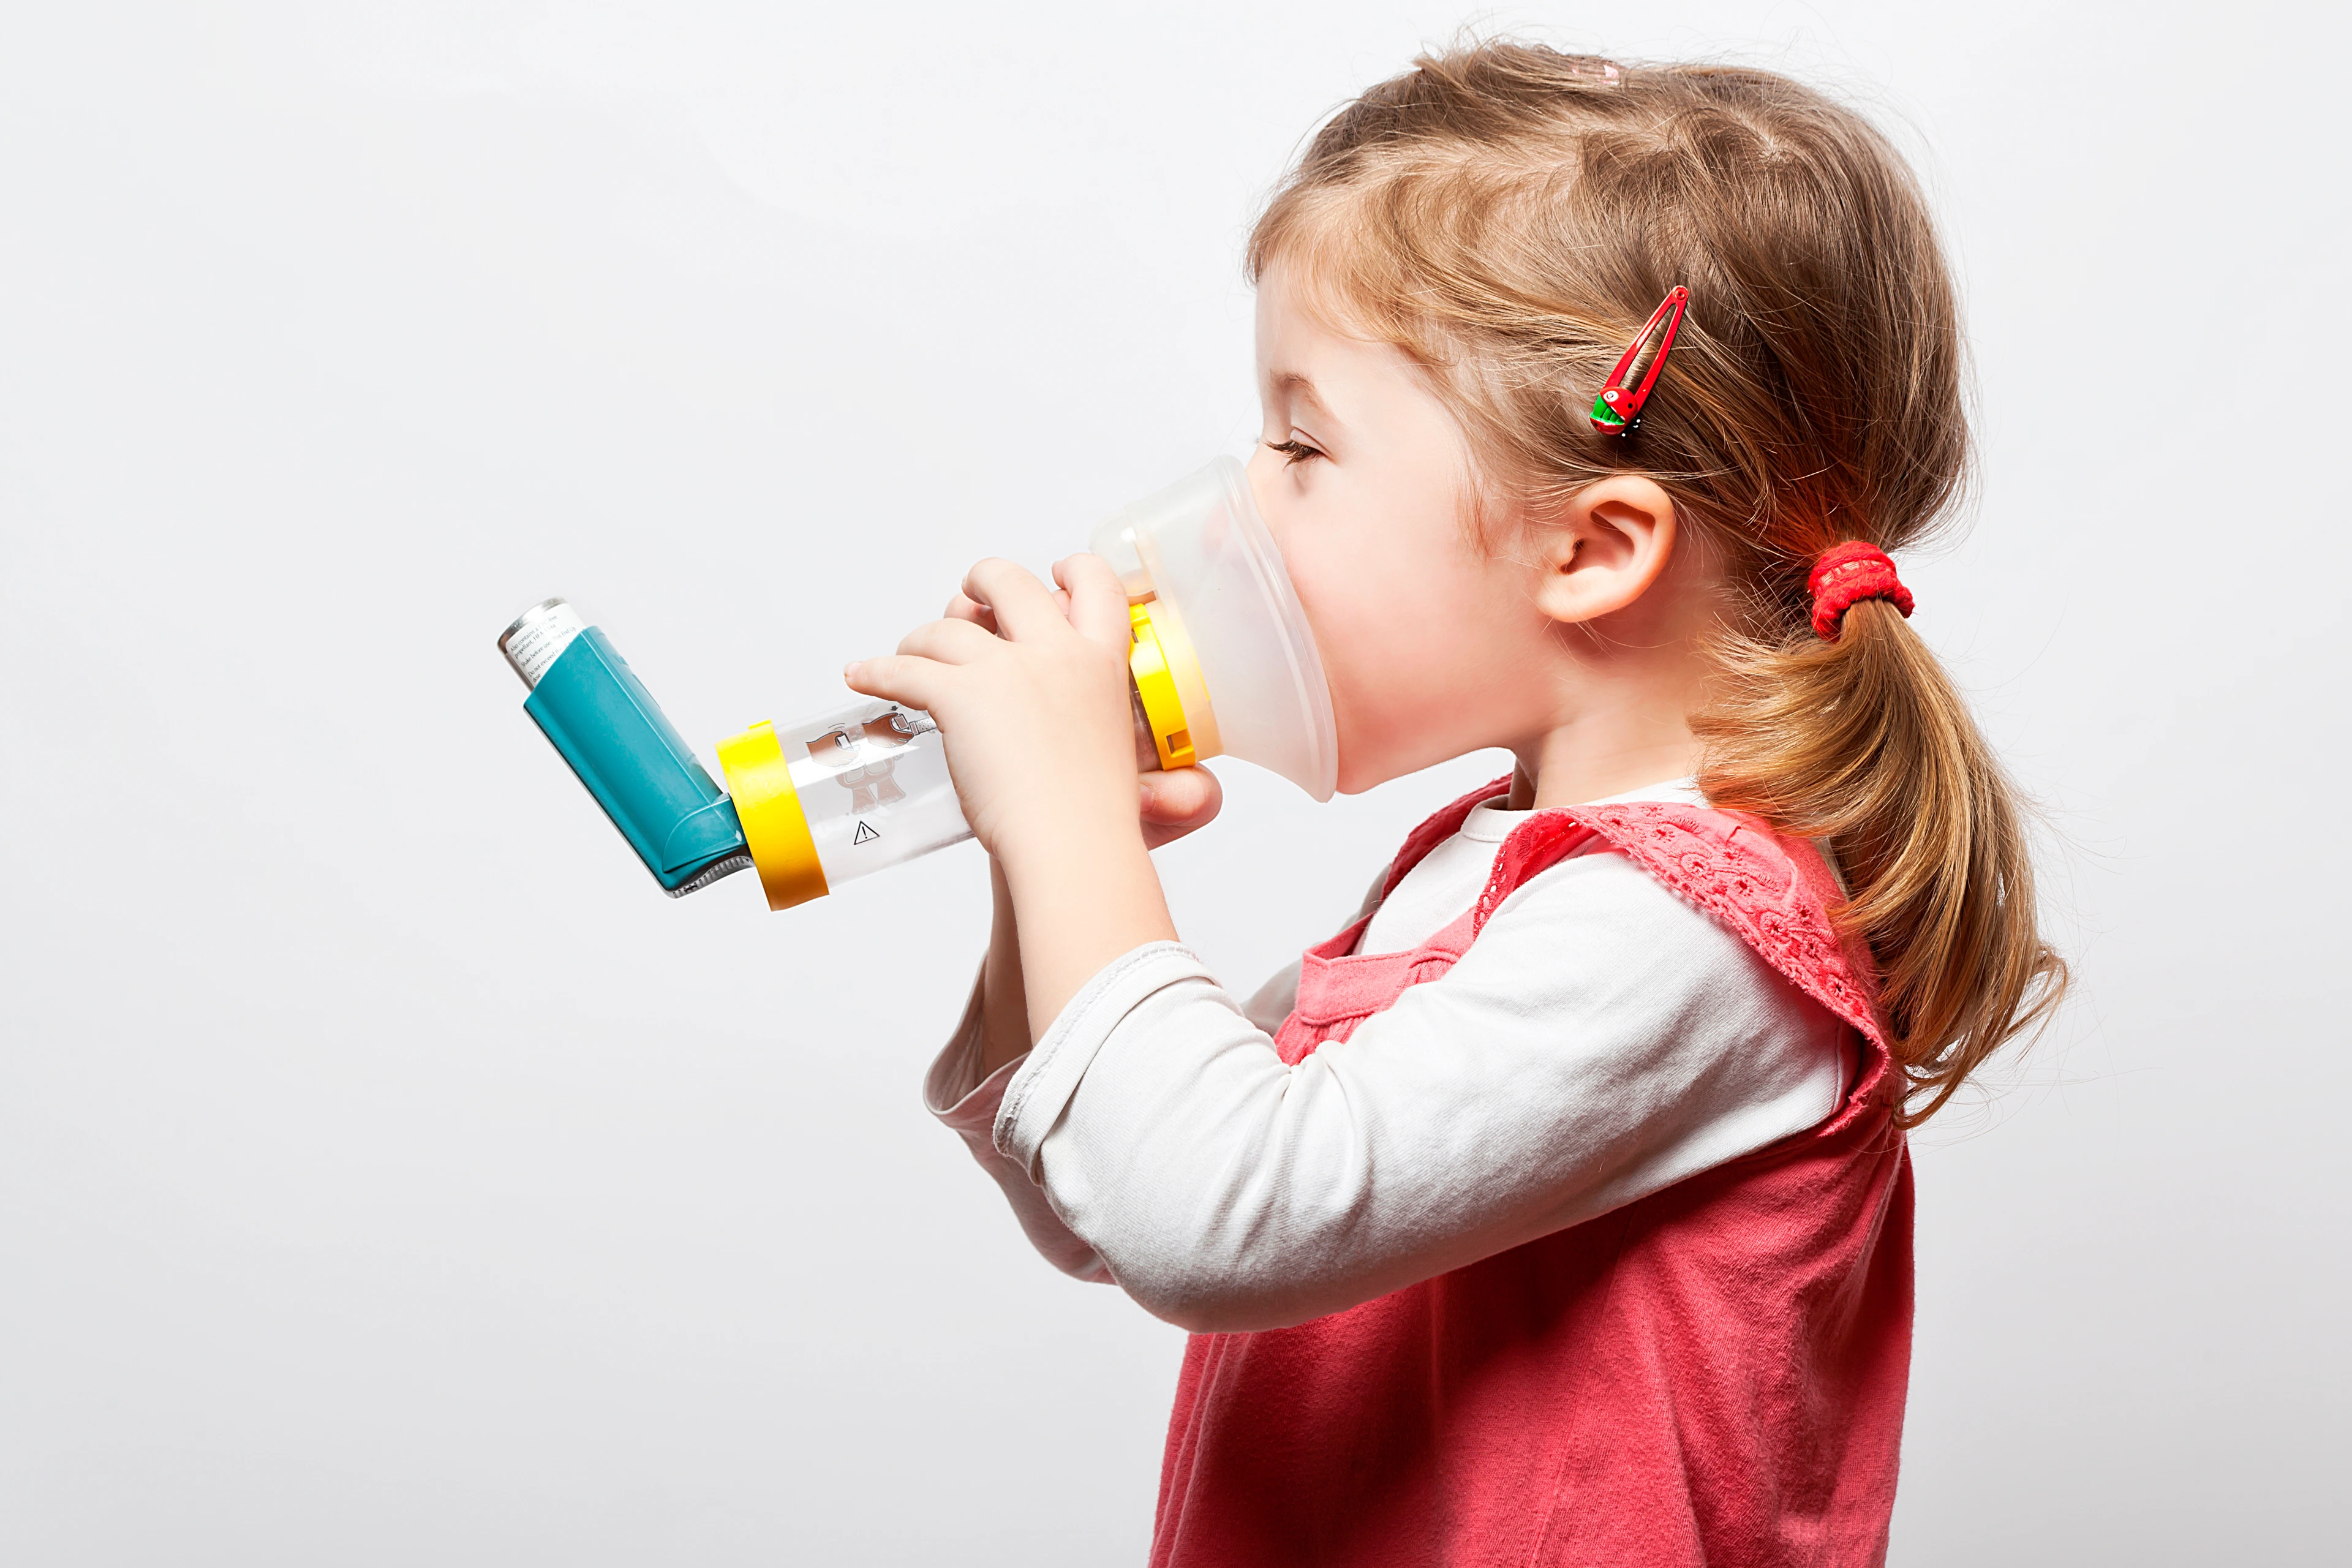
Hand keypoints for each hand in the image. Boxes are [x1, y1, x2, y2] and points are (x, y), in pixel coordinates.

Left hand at [850, 555, 1181, 1037]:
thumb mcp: (1147, 784)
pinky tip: (862, 677)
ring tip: (909, 654)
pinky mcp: (959, 696)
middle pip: (1009, 581)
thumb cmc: (1103, 828)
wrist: (1072, 849)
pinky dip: (876, 671)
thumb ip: (1168, 782)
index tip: (1057, 573)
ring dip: (920, 637)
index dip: (1072, 571)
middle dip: (981, 581)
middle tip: (968, 599)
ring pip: (946, 627)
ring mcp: (1005, 670)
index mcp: (1104, 664)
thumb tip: (1200, 798)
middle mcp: (1056, 653)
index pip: (1095, 587)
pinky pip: (904, 671)